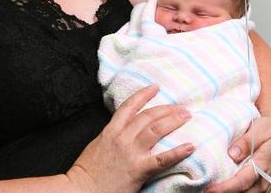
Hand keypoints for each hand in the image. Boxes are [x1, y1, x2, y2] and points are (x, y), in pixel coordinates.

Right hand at [67, 85, 193, 192]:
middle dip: (166, 109)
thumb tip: (122, 131)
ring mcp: (131, 153)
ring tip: (187, 116)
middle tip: (181, 106)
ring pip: (156, 130)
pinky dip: (177, 152)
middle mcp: (122, 138)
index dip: (144, 95)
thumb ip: (111, 136)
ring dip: (173, 121)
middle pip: (148, 116)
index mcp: (111, 131)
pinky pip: (162, 159)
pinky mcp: (138, 169)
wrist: (81, 190)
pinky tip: (190, 146)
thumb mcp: (97, 146)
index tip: (156, 87)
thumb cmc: (87, 172)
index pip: (130, 106)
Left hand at [204, 114, 270, 192]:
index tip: (210, 189)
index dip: (225, 188)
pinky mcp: (261, 186)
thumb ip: (246, 142)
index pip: (242, 182)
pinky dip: (236, 191)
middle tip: (204, 190)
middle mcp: (264, 180)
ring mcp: (263, 185)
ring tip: (210, 190)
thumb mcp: (261, 129)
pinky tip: (223, 187)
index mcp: (263, 166)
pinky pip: (248, 192)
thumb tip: (233, 154)